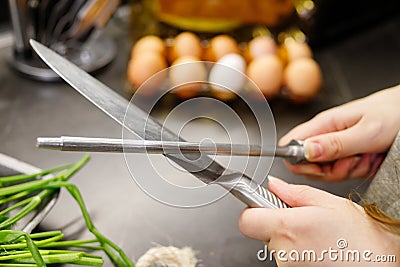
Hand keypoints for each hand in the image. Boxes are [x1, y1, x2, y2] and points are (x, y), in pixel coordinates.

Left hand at [239, 177, 399, 265]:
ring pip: (276, 246)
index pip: (247, 221)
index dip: (253, 211)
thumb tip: (273, 184)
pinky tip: (317, 248)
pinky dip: (298, 252)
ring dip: (290, 239)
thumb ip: (295, 193)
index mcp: (288, 228)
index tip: (263, 206)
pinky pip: (287, 259)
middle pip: (262, 232)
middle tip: (301, 220)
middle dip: (277, 223)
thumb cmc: (360, 238)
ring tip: (315, 236)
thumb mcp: (328, 203)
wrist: (379, 265)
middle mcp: (284, 252)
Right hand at [279, 85, 399, 180]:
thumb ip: (334, 144)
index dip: (298, 161)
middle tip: (352, 158)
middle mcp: (325, 137)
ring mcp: (336, 148)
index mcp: (322, 124)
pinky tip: (370, 157)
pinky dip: (359, 170)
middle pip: (308, 165)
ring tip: (366, 154)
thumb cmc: (393, 114)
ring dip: (349, 170)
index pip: (290, 145)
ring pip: (327, 173)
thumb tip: (304, 151)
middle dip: (331, 170)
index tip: (320, 166)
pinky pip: (344, 174)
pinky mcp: (347, 157)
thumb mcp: (366, 132)